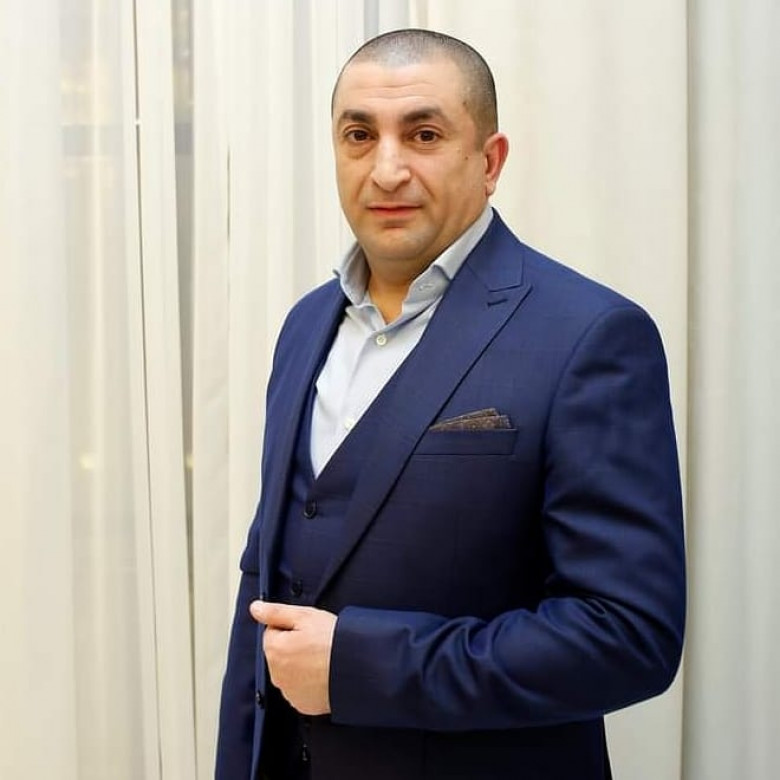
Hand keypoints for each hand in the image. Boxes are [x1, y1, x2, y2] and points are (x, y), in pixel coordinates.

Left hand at [250, 600, 336, 714]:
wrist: (357, 668)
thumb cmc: (333, 640)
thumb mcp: (305, 616)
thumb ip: (275, 612)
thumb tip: (255, 608)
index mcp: (274, 650)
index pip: (272, 632)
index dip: (291, 627)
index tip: (308, 629)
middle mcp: (276, 675)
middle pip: (280, 653)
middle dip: (294, 646)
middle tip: (317, 642)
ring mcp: (290, 692)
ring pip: (290, 672)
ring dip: (301, 665)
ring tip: (323, 658)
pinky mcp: (303, 705)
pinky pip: (301, 689)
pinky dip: (310, 682)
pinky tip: (325, 674)